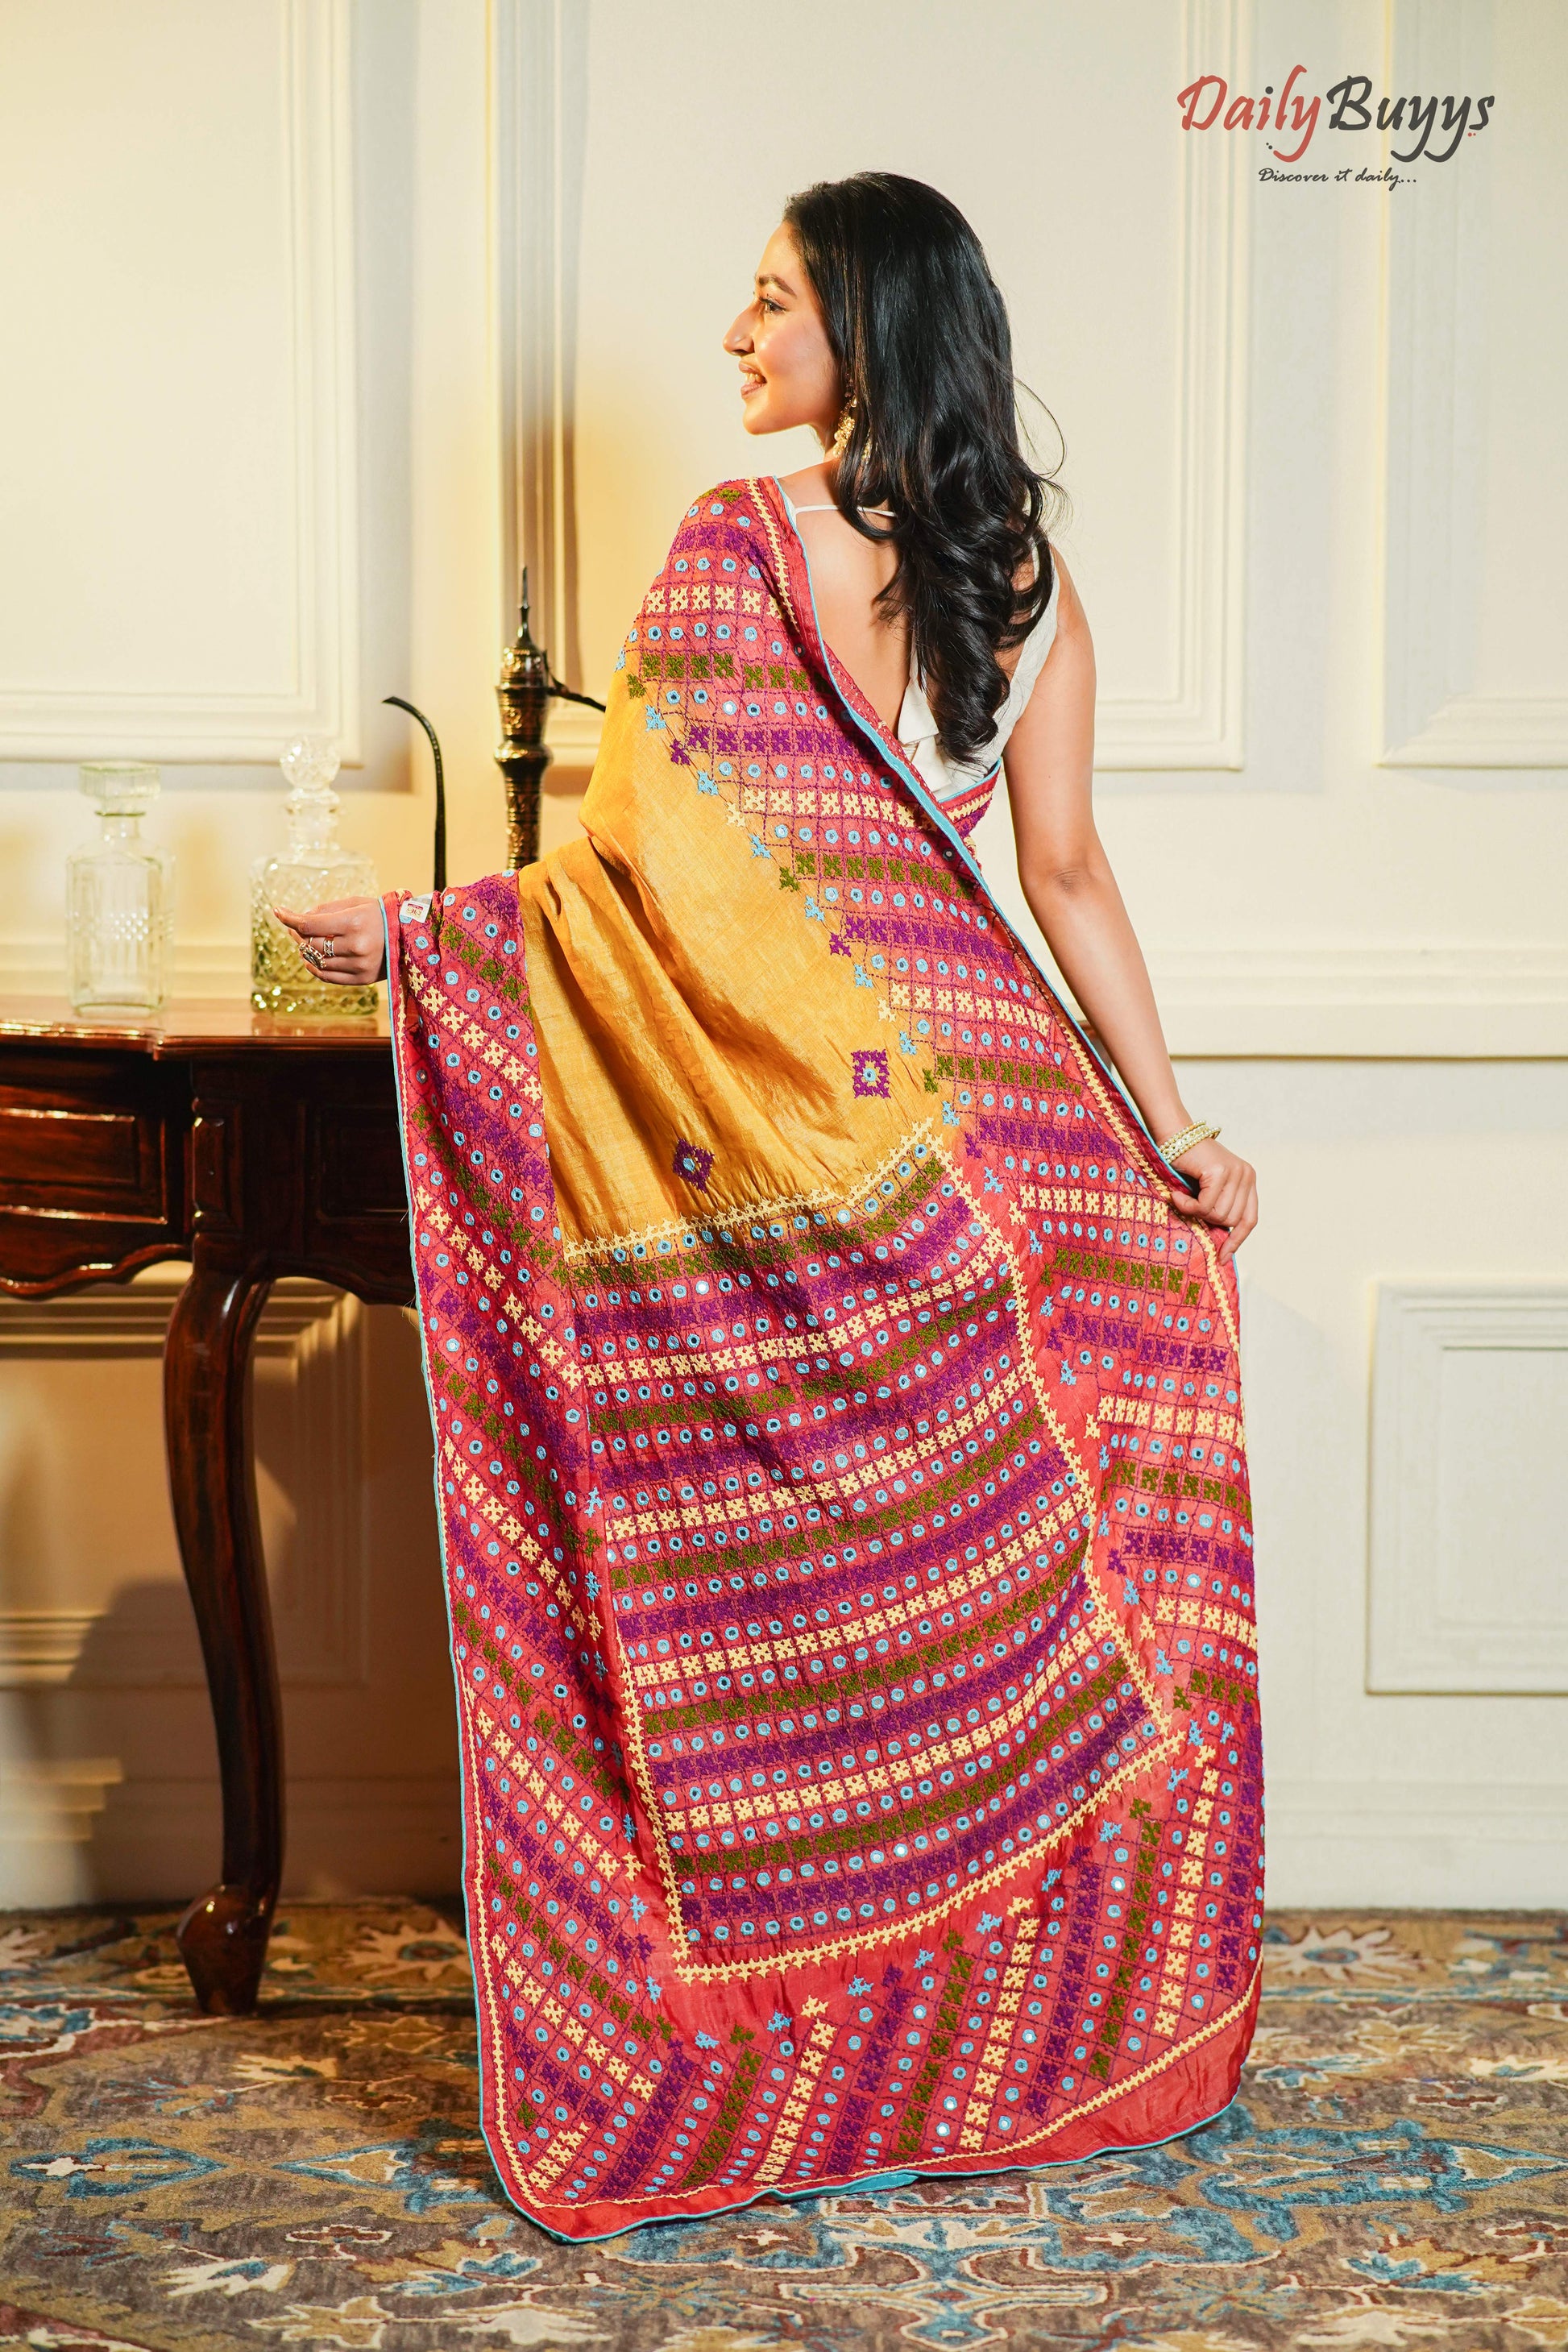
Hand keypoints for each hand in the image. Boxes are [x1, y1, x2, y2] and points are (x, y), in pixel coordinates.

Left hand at [272, 896, 386, 984]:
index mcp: (354, 922)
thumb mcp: (356, 903)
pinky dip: (314, 967)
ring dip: (305, 950)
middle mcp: (356, 946)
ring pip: (317, 960)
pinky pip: (328, 976)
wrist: (413, 936)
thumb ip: (327, 910)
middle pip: (311, 943)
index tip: (278, 911)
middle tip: (294, 926)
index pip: (310, 924)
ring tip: (305, 941)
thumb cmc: (382, 915)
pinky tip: (310, 958)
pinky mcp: (362, 979)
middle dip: (298, 933)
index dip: (290, 918)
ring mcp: (359, 965)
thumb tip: (300, 918)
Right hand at [1165, 1136, 1257, 1261]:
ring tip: (1181, 1197)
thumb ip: (1218, 1207)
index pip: (1250, 1219)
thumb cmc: (1186, 1164)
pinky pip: (1204, 1205)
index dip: (1237, 1240)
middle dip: (1206, 1219)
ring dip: (1195, 1211)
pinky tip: (1176, 1194)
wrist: (1172, 1135)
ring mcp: (1236, 1172)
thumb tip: (1220, 1243)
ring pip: (1218, 1214)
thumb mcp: (1209, 1188)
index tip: (1222, 1258)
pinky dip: (1187, 1205)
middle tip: (1189, 1205)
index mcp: (1248, 1180)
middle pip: (1231, 1220)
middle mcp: (1247, 1175)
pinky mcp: (1220, 1172)